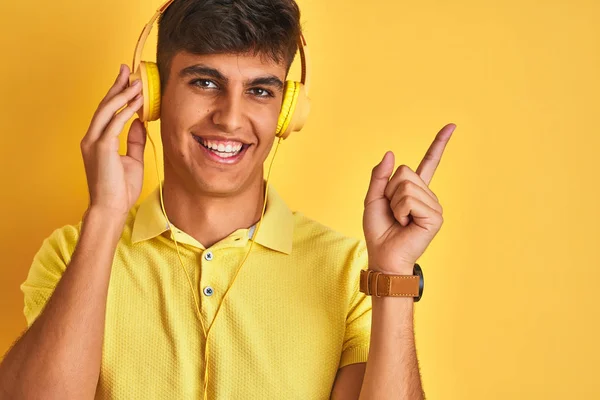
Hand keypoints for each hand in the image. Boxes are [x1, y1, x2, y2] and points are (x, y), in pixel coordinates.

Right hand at [80, 64, 146, 219]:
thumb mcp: (132, 160)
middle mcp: (92, 138)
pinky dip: (125, 110)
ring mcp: (94, 142)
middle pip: (104, 105)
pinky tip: (137, 102)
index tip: (127, 79)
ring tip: (136, 82)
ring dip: (122, 94)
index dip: (116, 94)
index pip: (107, 111)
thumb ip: (134, 140)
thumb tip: (139, 122)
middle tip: (127, 69)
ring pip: (107, 110)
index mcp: (97, 140)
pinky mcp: (101, 148)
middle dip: (116, 86)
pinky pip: (114, 123)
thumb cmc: (120, 189)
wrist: (111, 208)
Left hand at [363, 124, 455, 274]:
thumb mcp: (373, 199)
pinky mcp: (435, 216)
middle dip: (389, 191)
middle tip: (393, 213)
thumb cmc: (379, 231)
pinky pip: (410, 200)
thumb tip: (391, 153)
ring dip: (395, 204)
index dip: (439, 144)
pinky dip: (401, 211)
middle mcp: (427, 196)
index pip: (429, 163)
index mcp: (415, 190)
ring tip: (400, 220)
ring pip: (406, 186)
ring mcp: (433, 205)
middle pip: (404, 172)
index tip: (452, 126)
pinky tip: (406, 224)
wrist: (384, 256)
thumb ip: (379, 176)